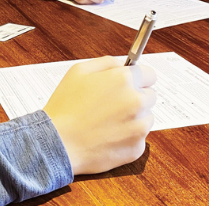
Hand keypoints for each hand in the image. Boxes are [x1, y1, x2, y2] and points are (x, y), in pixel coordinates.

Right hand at [43, 56, 157, 174]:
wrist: (58, 143)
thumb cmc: (65, 107)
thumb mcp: (79, 71)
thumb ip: (107, 62)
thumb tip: (123, 65)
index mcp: (124, 79)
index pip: (150, 74)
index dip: (139, 79)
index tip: (131, 85)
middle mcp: (137, 101)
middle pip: (150, 96)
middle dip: (136, 98)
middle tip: (113, 105)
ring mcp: (139, 126)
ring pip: (146, 118)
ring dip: (134, 118)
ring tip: (108, 122)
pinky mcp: (136, 147)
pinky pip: (139, 139)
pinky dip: (127, 138)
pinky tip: (108, 136)